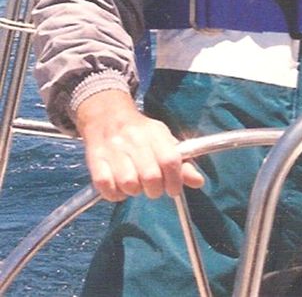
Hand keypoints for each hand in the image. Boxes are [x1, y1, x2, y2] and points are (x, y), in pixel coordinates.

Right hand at [75, 89, 204, 201]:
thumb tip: (199, 182)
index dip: (175, 181)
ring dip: (133, 191)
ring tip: (134, 183)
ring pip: (128, 183)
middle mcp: (135, 139)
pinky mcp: (95, 159)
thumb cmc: (140, 134)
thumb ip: (182, 163)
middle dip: (154, 190)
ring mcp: (113, 149)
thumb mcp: (164, 141)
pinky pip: (106, 186)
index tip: (173, 189)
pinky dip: (114, 193)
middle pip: (150, 176)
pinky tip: (118, 186)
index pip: (170, 160)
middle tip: (152, 188)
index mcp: (155, 133)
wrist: (107, 115)